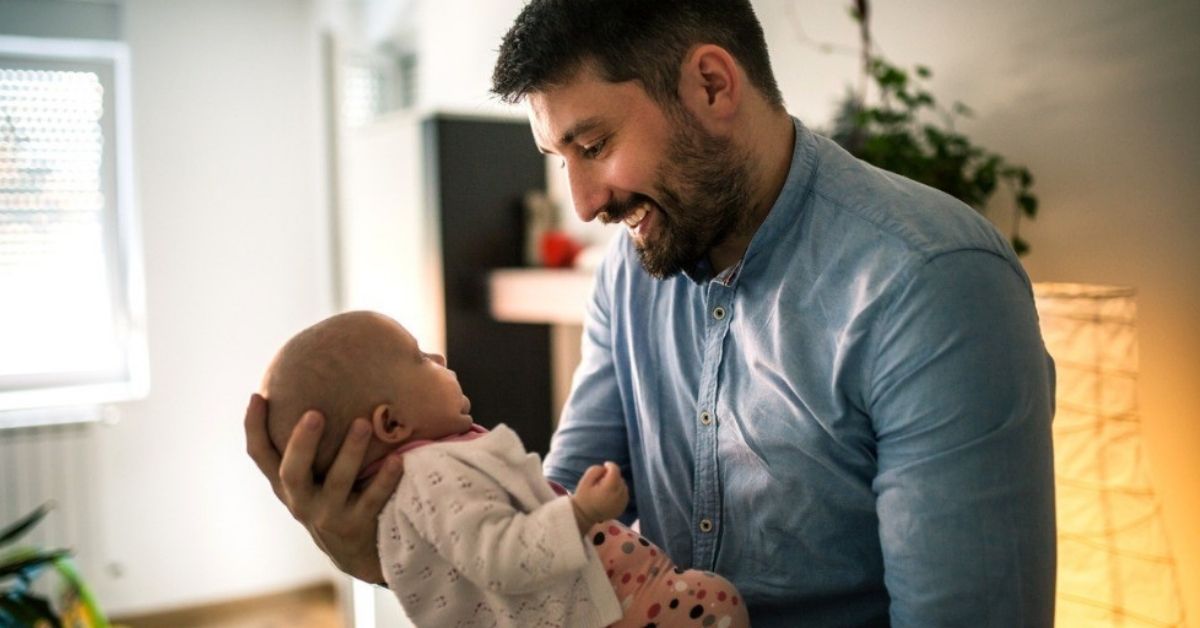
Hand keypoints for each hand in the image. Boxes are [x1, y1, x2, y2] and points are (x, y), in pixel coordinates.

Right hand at [244, 393, 403, 583]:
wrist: (355, 553)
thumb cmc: (335, 498)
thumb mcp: (315, 478)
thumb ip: (314, 445)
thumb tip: (324, 387)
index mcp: (286, 485)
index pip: (260, 455)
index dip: (254, 427)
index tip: (257, 396)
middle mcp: (300, 500)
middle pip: (292, 472)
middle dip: (302, 443)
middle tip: (315, 414)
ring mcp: (327, 515)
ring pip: (337, 483)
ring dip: (350, 452)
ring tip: (363, 424)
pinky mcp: (355, 527)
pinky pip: (372, 500)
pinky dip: (385, 479)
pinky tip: (398, 459)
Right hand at [570, 462, 628, 531]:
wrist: (583, 516)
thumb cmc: (583, 497)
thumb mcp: (585, 480)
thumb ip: (595, 470)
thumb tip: (606, 469)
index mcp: (608, 488)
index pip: (615, 470)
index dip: (610, 465)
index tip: (605, 465)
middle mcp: (618, 496)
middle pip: (620, 478)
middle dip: (612, 476)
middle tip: (601, 480)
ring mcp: (621, 503)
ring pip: (623, 486)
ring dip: (616, 483)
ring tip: (605, 488)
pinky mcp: (622, 508)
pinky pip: (624, 495)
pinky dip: (619, 492)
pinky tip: (609, 495)